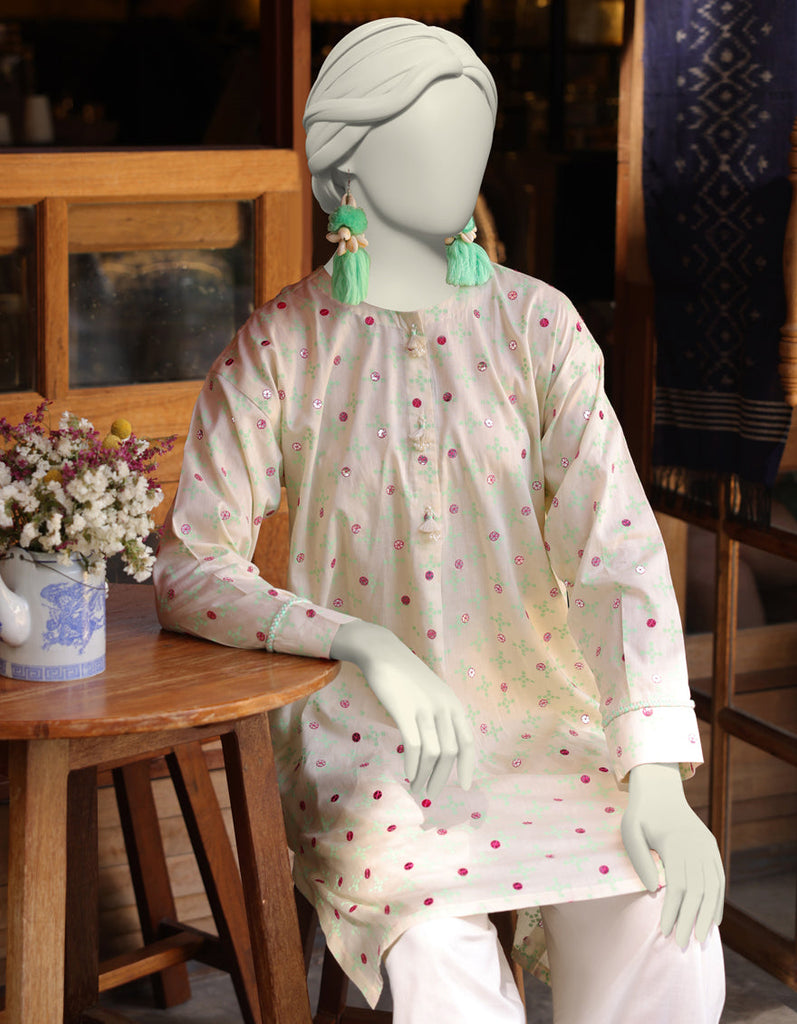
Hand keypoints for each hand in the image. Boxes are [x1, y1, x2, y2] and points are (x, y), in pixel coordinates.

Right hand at [330, 620, 474, 798]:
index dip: (468, 767)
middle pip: (450, 753)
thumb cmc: (407, 677)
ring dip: (425, 776)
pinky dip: (413, 764)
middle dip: (441, 778)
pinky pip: (414, 745)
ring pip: (433, 753)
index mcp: (453, 705)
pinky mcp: (403, 709)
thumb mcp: (432, 694)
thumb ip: (440, 717)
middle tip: (430, 793)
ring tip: (417, 788)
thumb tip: (444, 751)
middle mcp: (443, 707)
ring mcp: (424, 708)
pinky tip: (408, 774)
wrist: (383, 652)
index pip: (468, 742)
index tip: (463, 786)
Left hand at [621, 762, 724, 947]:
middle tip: (682, 946)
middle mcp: (695, 846)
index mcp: (674, 843)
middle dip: (690, 921)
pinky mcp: (712, 847)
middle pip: (697, 892)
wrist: (661, 789)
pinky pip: (719, 878)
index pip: (677, 886)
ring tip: (700, 939)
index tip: (665, 932)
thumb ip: (640, 860)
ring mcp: (707, 846)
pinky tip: (714, 919)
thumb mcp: (631, 831)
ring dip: (707, 916)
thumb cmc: (641, 813)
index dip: (673, 912)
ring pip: (713, 888)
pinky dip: (718, 901)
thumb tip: (655, 890)